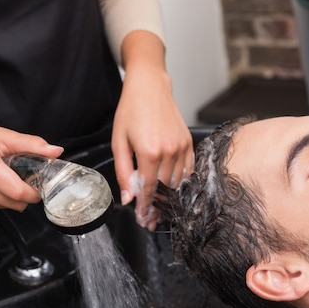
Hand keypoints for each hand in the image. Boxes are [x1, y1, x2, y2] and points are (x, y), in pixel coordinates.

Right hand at [0, 118, 63, 210]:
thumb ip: (31, 144)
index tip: (40, 185)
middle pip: (13, 202)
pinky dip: (1, 199)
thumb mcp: (2, 135)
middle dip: (27, 196)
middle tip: (28, 182)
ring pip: (5, 207)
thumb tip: (56, 152)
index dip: (34, 192)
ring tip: (10, 180)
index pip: (17, 191)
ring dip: (14, 198)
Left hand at [111, 64, 192, 230]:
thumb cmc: (131, 112)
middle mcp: (169, 151)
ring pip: (178, 181)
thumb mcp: (119, 142)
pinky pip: (188, 170)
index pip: (149, 189)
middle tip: (150, 215)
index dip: (146, 206)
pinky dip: (180, 179)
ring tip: (159, 200)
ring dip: (169, 193)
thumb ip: (124, 172)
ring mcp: (182, 147)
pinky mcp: (189, 142)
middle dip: (157, 203)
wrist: (150, 88)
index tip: (143, 219)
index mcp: (149, 152)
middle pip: (166, 189)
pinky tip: (170, 182)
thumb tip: (128, 198)